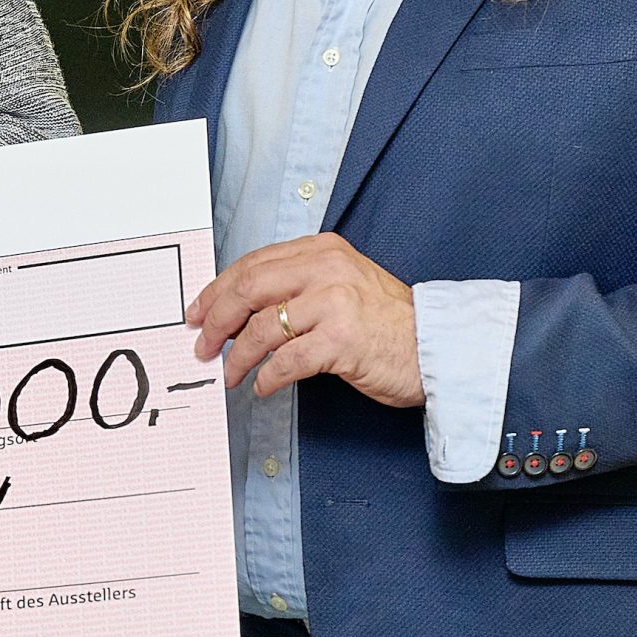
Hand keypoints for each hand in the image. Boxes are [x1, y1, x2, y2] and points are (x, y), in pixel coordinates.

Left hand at [186, 233, 422, 406]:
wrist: (437, 348)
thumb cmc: (389, 323)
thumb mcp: (342, 285)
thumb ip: (297, 286)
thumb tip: (238, 311)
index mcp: (322, 251)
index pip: (253, 264)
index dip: (217, 290)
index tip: (198, 312)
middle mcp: (327, 270)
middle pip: (248, 289)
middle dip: (216, 320)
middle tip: (203, 345)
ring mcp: (336, 303)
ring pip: (262, 327)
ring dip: (237, 356)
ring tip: (230, 374)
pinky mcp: (342, 340)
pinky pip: (286, 361)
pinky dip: (267, 377)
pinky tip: (262, 385)